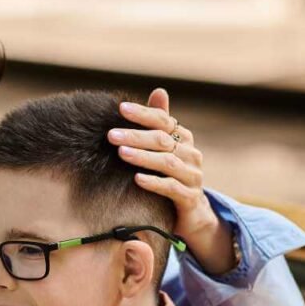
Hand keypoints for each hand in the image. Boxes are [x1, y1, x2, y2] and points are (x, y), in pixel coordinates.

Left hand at [107, 88, 236, 274]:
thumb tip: (159, 91)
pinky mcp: (190, 198)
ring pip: (167, 162)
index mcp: (183, 138)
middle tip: (111, 135)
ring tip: (121, 153)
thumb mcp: (163, 150)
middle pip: (162, 140)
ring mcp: (193, 176)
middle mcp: (191, 154)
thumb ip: (159, 124)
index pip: (163, 120)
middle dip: (135, 136)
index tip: (120, 109)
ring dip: (142, 157)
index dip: (143, 114)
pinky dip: (154, 182)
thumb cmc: (170, 176)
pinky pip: (172, 187)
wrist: (190, 214)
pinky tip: (136, 179)